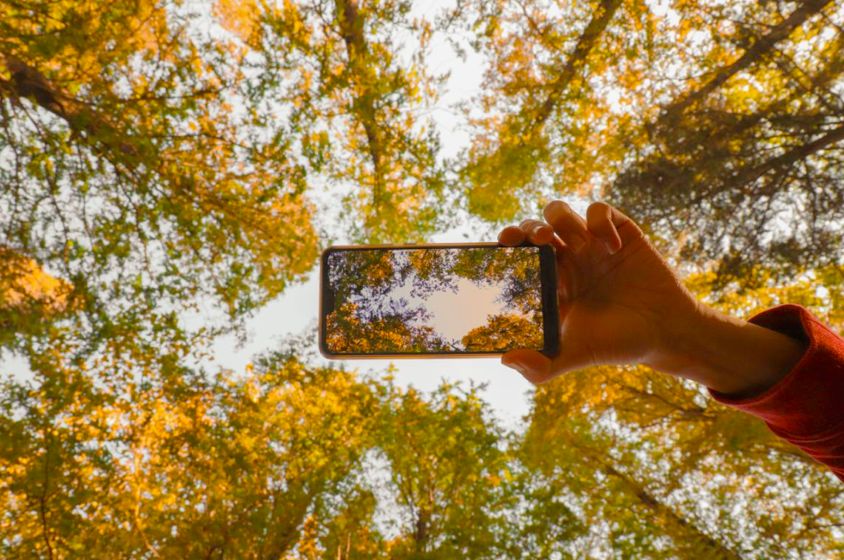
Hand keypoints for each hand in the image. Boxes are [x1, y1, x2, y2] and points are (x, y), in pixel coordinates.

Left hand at [498, 200, 804, 395]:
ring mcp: (590, 244)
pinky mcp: (618, 232)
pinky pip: (599, 209)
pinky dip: (600, 221)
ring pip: (559, 212)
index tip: (503, 245)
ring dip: (562, 221)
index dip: (508, 244)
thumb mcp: (574, 355)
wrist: (665, 332)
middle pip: (534, 227)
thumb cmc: (616, 344)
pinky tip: (611, 246)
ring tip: (577, 244)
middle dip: (531, 227)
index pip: (518, 254)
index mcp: (549, 281)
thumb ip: (541, 366)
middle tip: (541, 240)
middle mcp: (565, 258)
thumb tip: (505, 360)